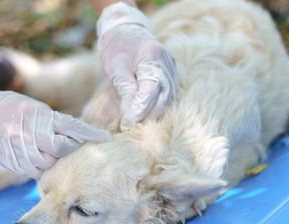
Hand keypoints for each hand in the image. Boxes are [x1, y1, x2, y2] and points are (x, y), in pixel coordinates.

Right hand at [0, 84, 108, 178]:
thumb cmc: (11, 107)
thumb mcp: (36, 108)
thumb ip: (55, 122)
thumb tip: (78, 133)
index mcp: (40, 117)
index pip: (72, 128)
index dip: (90, 135)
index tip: (105, 138)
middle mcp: (31, 134)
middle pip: (63, 149)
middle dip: (74, 150)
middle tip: (82, 151)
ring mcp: (21, 150)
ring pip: (50, 164)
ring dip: (59, 162)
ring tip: (64, 159)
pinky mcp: (13, 162)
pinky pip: (34, 171)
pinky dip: (43, 169)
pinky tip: (45, 164)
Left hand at [97, 2, 176, 130]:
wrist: (125, 32)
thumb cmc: (116, 49)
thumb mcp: (116, 69)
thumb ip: (126, 92)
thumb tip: (131, 118)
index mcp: (152, 57)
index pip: (150, 91)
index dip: (139, 110)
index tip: (126, 124)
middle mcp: (167, 63)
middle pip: (164, 98)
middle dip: (148, 115)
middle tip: (130, 126)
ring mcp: (172, 68)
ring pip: (168, 99)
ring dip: (154, 113)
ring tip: (136, 123)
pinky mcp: (172, 74)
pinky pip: (169, 95)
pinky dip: (158, 106)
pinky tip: (145, 114)